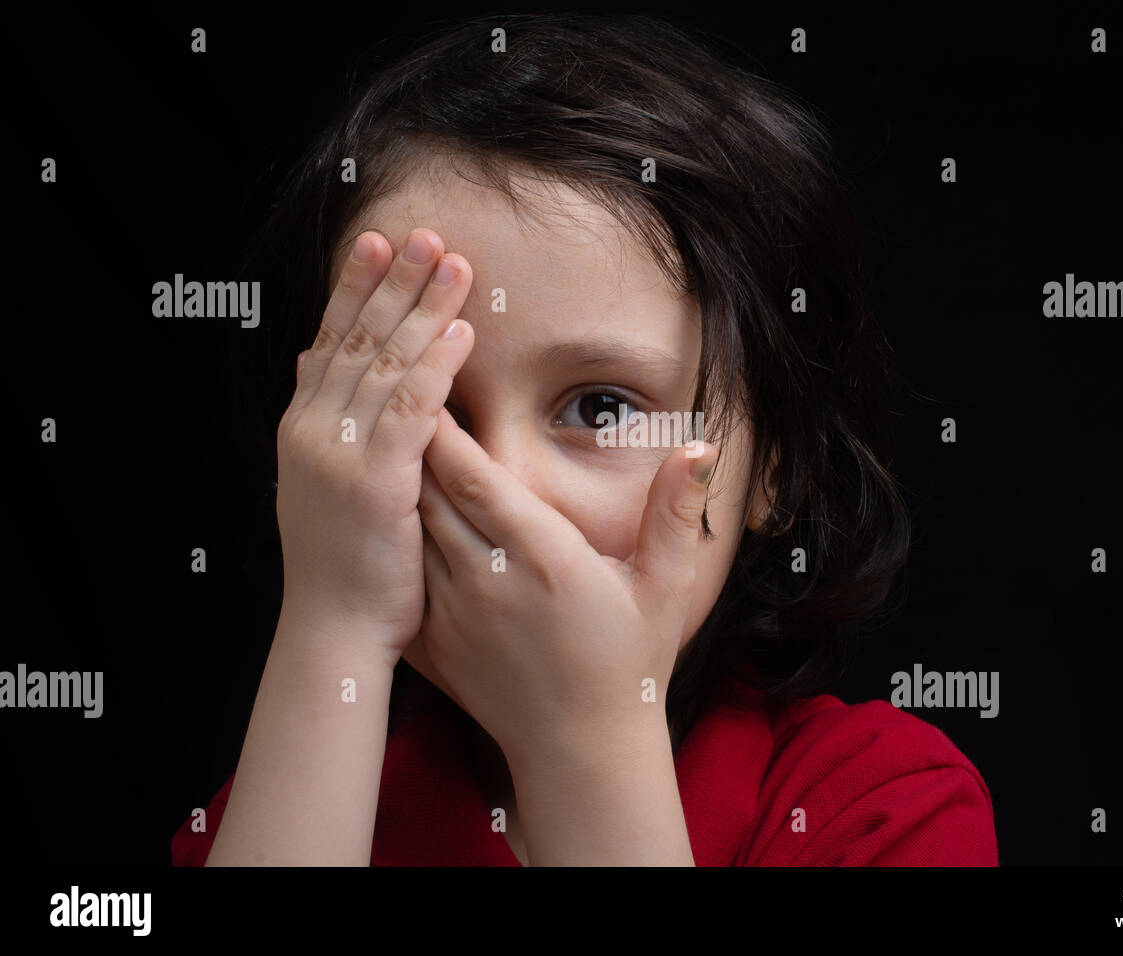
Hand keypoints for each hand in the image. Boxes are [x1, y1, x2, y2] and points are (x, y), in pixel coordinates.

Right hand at [274, 228, 473, 660]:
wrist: (333, 630)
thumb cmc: (342, 565)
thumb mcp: (324, 485)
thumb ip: (329, 426)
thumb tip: (319, 370)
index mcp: (303, 428)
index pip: (331, 340)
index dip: (356, 289)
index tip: (381, 243)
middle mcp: (314, 430)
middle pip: (358, 337)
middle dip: (394, 281)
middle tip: (426, 234)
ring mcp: (340, 452)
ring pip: (385, 362)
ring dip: (423, 307)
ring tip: (456, 263)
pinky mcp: (376, 480)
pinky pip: (412, 408)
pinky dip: (436, 365)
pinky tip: (462, 331)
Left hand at [414, 406, 717, 773]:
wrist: (581, 747)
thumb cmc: (628, 662)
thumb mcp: (666, 589)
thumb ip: (675, 513)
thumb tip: (700, 445)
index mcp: (544, 558)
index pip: (474, 477)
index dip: (443, 428)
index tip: (429, 385)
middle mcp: (487, 581)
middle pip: (427, 494)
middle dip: (407, 443)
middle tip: (392, 395)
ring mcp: (452, 615)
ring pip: (404, 533)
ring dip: (392, 489)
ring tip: (378, 444)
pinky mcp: (432, 644)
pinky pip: (397, 580)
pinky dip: (385, 546)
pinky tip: (377, 521)